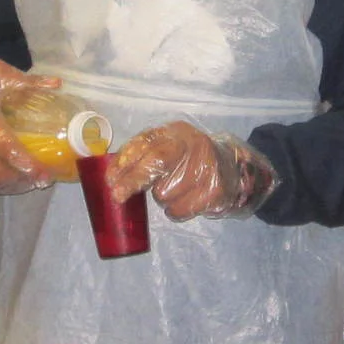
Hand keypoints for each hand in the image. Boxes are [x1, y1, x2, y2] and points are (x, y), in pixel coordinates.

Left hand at [109, 122, 279, 219]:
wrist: (233, 171)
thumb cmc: (190, 162)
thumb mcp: (169, 149)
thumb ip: (144, 157)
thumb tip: (112, 177)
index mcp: (176, 132)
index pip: (145, 143)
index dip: (125, 161)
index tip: (110, 179)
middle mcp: (193, 144)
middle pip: (156, 162)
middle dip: (133, 180)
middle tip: (117, 195)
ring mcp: (206, 167)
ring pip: (165, 192)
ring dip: (161, 198)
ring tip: (175, 191)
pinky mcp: (214, 191)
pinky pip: (179, 209)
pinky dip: (175, 211)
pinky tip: (185, 201)